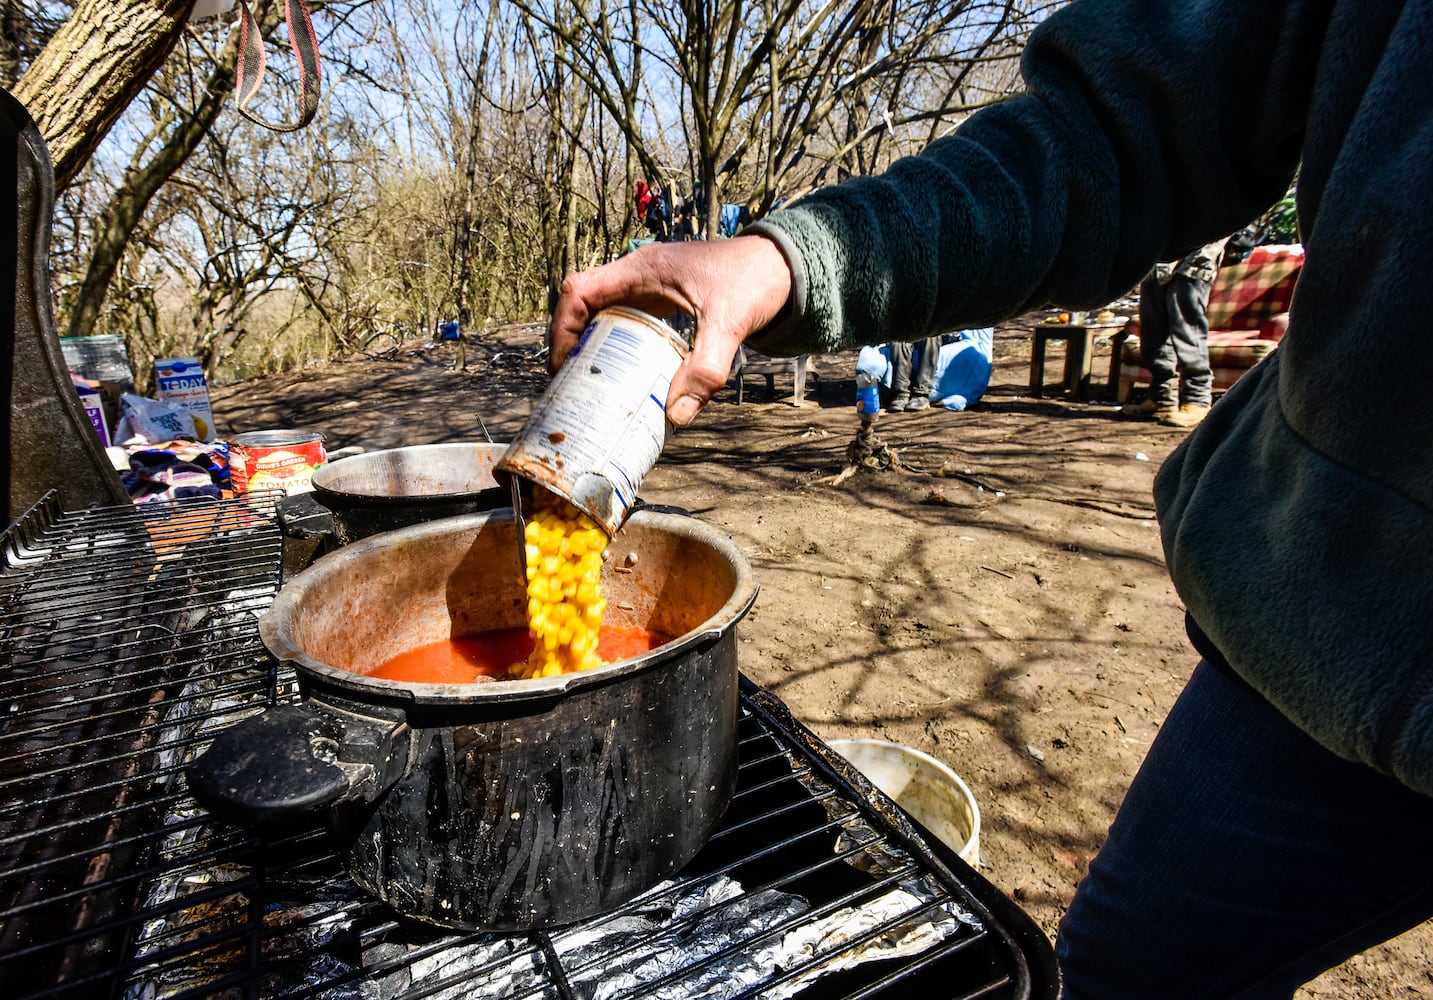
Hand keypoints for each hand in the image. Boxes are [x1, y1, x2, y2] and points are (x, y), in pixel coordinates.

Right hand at [548, 236, 792, 425]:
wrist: (784, 266)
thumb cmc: (754, 282)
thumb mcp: (729, 325)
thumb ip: (705, 370)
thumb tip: (675, 417)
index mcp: (642, 269)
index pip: (579, 290)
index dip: (562, 327)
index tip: (562, 365)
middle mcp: (638, 273)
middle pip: (582, 302)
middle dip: (569, 341)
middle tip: (568, 384)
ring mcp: (649, 285)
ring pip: (601, 311)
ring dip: (589, 344)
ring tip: (587, 384)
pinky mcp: (663, 299)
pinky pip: (625, 320)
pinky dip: (615, 345)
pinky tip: (624, 375)